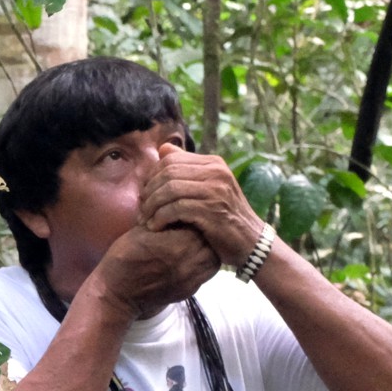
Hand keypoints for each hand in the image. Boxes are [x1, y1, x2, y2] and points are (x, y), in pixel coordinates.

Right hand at [92, 223, 218, 316]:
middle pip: (209, 240)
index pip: (197, 222)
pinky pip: (206, 273)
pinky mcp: (190, 290)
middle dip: (202, 232)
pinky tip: (192, 259)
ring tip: (195, 244)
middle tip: (191, 229)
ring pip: (214, 257)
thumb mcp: (140, 231)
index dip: (191, 217)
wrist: (117, 293)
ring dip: (207, 248)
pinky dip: (203, 263)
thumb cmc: (123, 258)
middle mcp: (189, 261)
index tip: (183, 216)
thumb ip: (163, 219)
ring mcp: (191, 278)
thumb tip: (175, 206)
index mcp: (176, 243)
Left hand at [138, 142, 267, 264]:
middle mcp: (216, 172)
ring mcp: (216, 190)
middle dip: (149, 192)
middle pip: (167, 173)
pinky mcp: (212, 211)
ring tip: (145, 220)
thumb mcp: (208, 188)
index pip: (170, 159)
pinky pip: (176, 208)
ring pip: (169, 190)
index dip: (151, 176)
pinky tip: (155, 227)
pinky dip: (160, 218)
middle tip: (141, 209)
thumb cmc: (223, 216)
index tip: (144, 194)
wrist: (250, 242)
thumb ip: (188, 170)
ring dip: (151, 206)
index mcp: (214, 163)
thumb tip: (163, 149)